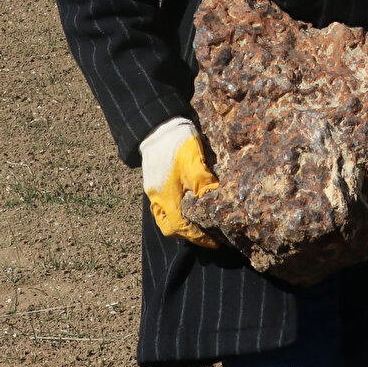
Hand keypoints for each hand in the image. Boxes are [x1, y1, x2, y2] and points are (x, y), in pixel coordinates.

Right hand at [142, 124, 219, 247]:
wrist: (158, 125)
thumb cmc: (177, 142)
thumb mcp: (195, 161)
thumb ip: (204, 183)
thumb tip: (214, 201)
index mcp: (166, 196)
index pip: (182, 227)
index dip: (199, 237)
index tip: (215, 241)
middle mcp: (156, 197)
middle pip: (170, 227)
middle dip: (188, 234)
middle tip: (207, 235)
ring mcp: (152, 191)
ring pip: (164, 218)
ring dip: (180, 225)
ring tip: (198, 224)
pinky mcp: (152, 182)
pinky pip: (161, 206)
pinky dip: (174, 212)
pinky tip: (186, 207)